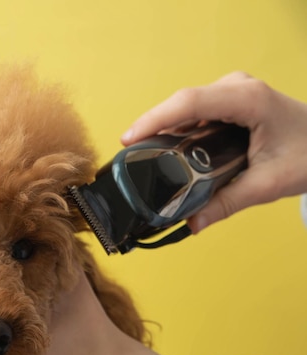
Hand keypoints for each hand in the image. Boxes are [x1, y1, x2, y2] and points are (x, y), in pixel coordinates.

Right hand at [121, 72, 306, 232]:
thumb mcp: (268, 184)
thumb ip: (228, 203)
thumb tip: (192, 223)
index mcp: (249, 100)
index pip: (190, 102)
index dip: (155, 119)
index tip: (129, 139)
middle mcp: (237, 87)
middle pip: (182, 103)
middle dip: (153, 126)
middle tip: (131, 154)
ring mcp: (232, 91)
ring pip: (186, 106)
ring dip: (165, 127)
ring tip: (145, 154)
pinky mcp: (229, 99)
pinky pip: (195, 110)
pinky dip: (179, 127)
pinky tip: (169, 147)